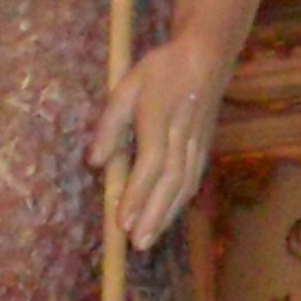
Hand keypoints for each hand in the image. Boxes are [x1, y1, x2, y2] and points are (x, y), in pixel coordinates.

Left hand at [93, 30, 224, 247]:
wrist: (206, 57)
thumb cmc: (161, 70)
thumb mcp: (126, 87)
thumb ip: (109, 126)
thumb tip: (94, 162)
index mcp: (160, 118)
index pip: (150, 164)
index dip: (137, 195)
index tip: (123, 220)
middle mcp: (182, 136)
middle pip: (169, 182)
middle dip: (152, 215)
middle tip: (137, 243)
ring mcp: (197, 143)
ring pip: (183, 186)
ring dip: (166, 216)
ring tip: (148, 239)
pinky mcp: (204, 148)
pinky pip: (192, 180)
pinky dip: (179, 203)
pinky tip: (167, 218)